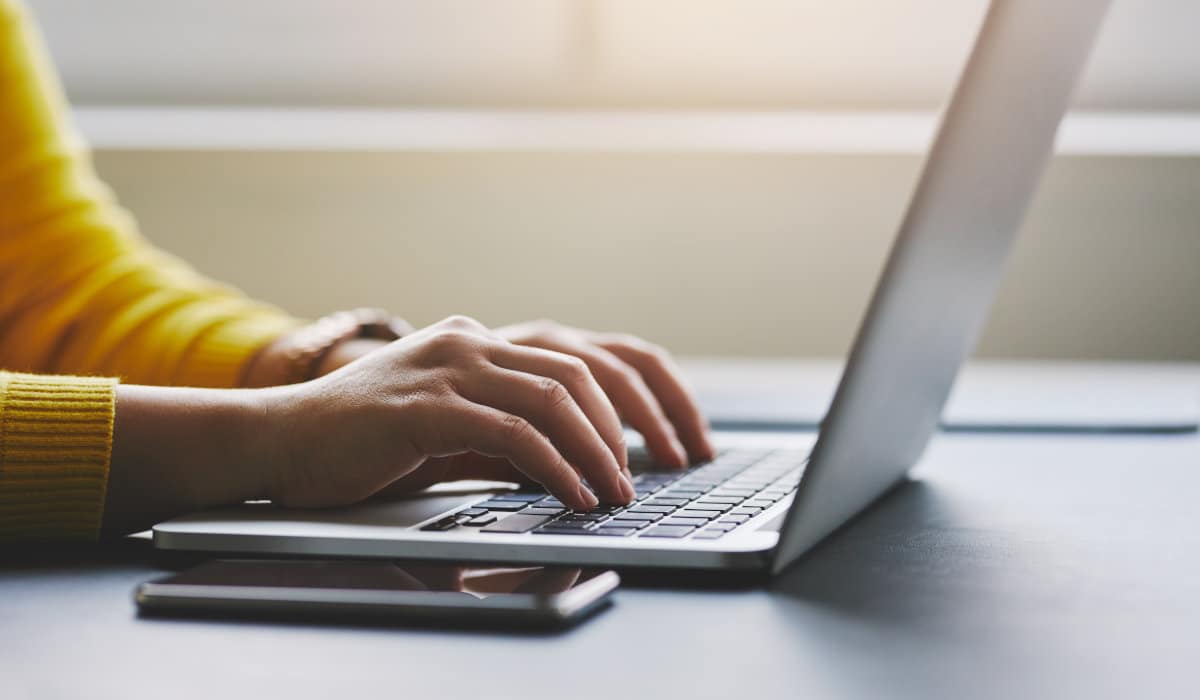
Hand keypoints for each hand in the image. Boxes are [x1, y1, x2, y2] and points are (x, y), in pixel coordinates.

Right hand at [262, 316, 634, 510]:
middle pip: (575, 374)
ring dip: (595, 452)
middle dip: (619, 430)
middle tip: (632, 480)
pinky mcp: (426, 407)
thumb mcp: (447, 433)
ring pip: (552, 400)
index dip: (617, 405)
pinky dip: (555, 468)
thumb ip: (504, 440)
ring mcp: (445, 369)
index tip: (639, 451)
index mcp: (474, 340)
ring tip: (613, 493)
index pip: (571, 360)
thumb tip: (567, 467)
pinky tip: (572, 495)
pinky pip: (513, 435)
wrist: (277, 440)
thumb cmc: (358, 442)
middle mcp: (467, 342)